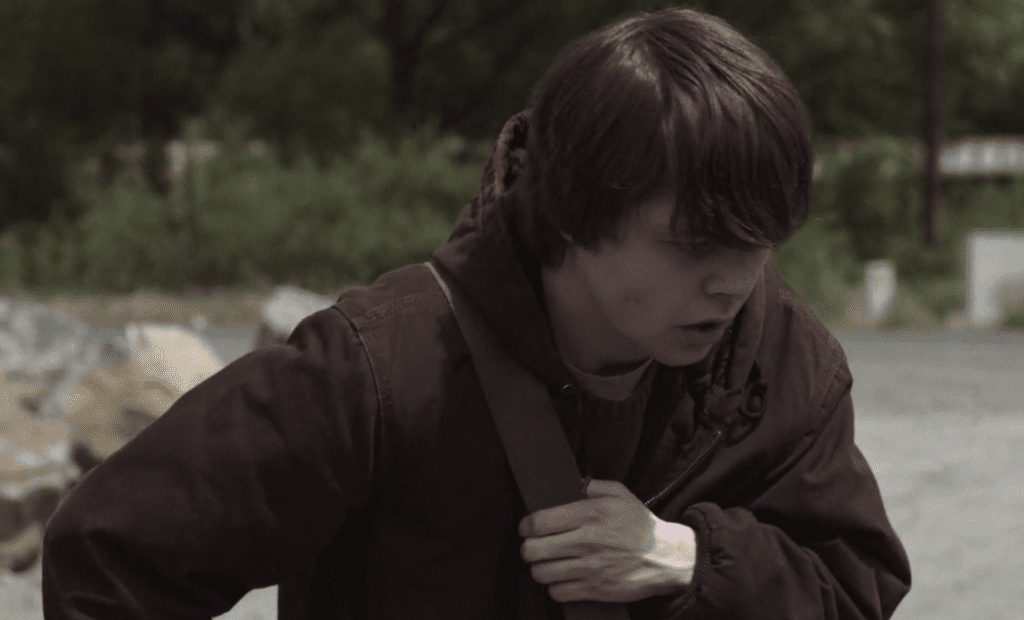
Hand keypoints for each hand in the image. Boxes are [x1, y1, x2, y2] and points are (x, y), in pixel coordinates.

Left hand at [518, 479, 695, 602]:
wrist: (666, 558)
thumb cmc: (641, 526)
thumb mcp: (621, 495)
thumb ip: (594, 486)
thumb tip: (572, 484)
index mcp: (590, 514)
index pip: (540, 522)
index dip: (526, 526)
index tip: (527, 528)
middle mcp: (586, 541)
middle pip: (534, 550)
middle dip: (528, 548)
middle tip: (534, 546)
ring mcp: (590, 568)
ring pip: (542, 573)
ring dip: (540, 568)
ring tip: (547, 563)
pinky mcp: (595, 589)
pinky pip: (558, 592)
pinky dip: (555, 587)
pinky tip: (562, 578)